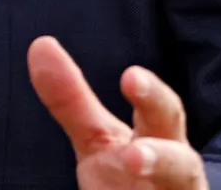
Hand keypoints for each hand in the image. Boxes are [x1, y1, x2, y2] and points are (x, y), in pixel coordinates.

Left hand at [28, 36, 207, 189]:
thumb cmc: (133, 173)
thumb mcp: (100, 139)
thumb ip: (73, 99)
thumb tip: (40, 44)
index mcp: (162, 141)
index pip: (163, 113)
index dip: (150, 96)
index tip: (129, 77)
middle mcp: (177, 175)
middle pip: (181, 164)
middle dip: (163, 158)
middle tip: (133, 157)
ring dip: (158, 176)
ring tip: (131, 166)